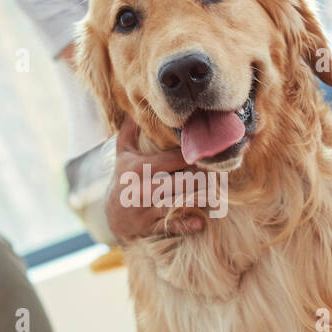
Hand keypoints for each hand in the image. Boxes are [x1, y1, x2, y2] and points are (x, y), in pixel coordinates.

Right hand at [105, 115, 207, 242]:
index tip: (211, 152)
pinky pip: (170, 225)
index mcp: (138, 167)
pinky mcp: (150, 226)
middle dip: (201, 178)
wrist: (111, 215)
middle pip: (179, 181)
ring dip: (199, 199)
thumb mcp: (122, 153)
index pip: (172, 159)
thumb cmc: (123, 178)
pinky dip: (186, 225)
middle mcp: (142, 188)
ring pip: (177, 202)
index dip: (193, 156)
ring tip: (217, 193)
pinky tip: (201, 222)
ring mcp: (146, 209)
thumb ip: (130, 130)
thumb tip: (136, 106)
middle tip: (220, 173)